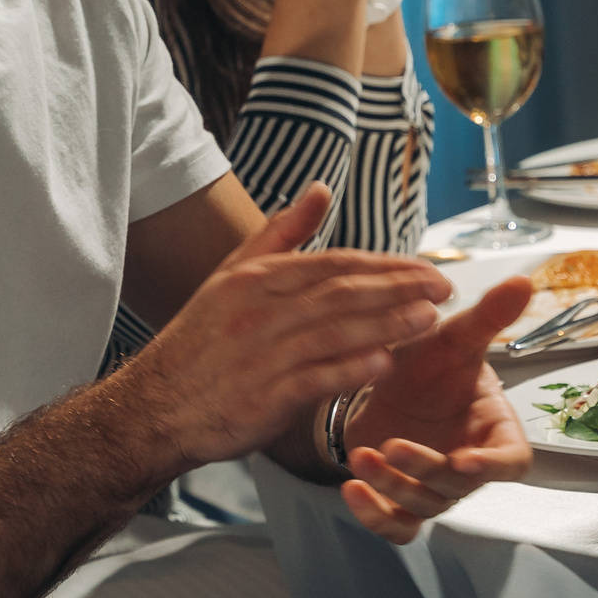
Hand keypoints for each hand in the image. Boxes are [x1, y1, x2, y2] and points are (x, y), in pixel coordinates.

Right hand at [108, 184, 452, 471]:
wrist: (153, 408)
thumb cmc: (200, 344)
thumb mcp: (232, 277)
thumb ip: (280, 234)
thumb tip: (320, 189)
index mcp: (255, 279)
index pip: (334, 263)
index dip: (385, 265)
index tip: (426, 269)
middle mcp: (259, 311)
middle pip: (342, 293)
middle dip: (398, 289)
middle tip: (444, 287)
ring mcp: (260, 354)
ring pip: (335, 332)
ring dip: (387, 325)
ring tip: (430, 320)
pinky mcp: (261, 397)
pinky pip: (313, 379)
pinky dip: (350, 370)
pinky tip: (385, 364)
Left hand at [337, 277, 533, 542]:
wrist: (389, 384)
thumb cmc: (434, 365)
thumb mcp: (455, 337)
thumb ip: (488, 317)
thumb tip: (523, 281)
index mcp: (492, 430)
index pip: (512, 462)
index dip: (494, 466)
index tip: (468, 461)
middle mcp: (467, 465)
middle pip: (457, 485)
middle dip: (424, 469)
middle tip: (394, 446)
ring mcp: (434, 489)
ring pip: (422, 504)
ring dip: (391, 485)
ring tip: (363, 456)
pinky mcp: (401, 501)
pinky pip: (396, 524)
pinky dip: (374, 515)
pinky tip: (351, 490)